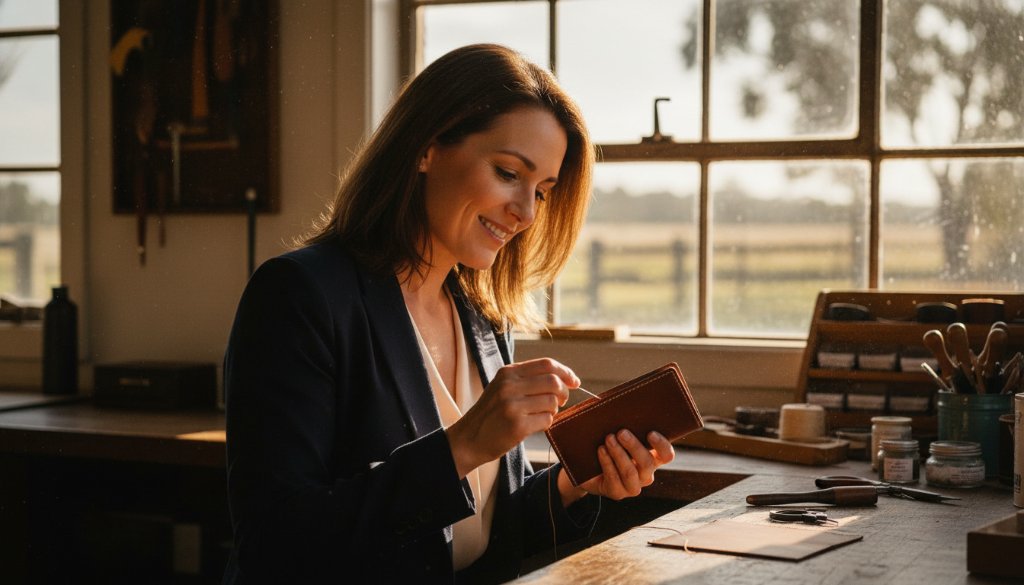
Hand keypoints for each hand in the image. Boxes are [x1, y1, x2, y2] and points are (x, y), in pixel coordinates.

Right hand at [447, 358, 577, 477]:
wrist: (469, 439)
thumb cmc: (491, 413)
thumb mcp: (502, 387)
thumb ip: (527, 379)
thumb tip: (564, 377)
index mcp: (508, 373)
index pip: (546, 364)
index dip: (566, 372)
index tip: (574, 382)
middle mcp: (509, 386)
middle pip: (553, 381)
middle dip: (564, 392)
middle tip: (560, 402)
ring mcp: (512, 405)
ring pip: (552, 402)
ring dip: (553, 410)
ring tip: (540, 414)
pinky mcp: (517, 425)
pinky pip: (547, 420)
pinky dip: (546, 423)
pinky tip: (534, 425)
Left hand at [559, 429, 674, 505]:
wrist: (588, 467)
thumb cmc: (608, 444)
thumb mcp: (619, 434)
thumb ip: (627, 423)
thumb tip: (623, 402)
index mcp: (653, 458)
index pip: (666, 455)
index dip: (661, 445)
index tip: (650, 433)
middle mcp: (646, 474)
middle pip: (647, 463)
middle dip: (634, 446)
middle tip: (621, 432)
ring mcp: (632, 486)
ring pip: (630, 472)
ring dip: (619, 454)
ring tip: (608, 439)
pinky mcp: (617, 493)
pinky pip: (614, 478)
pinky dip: (607, 462)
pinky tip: (600, 450)